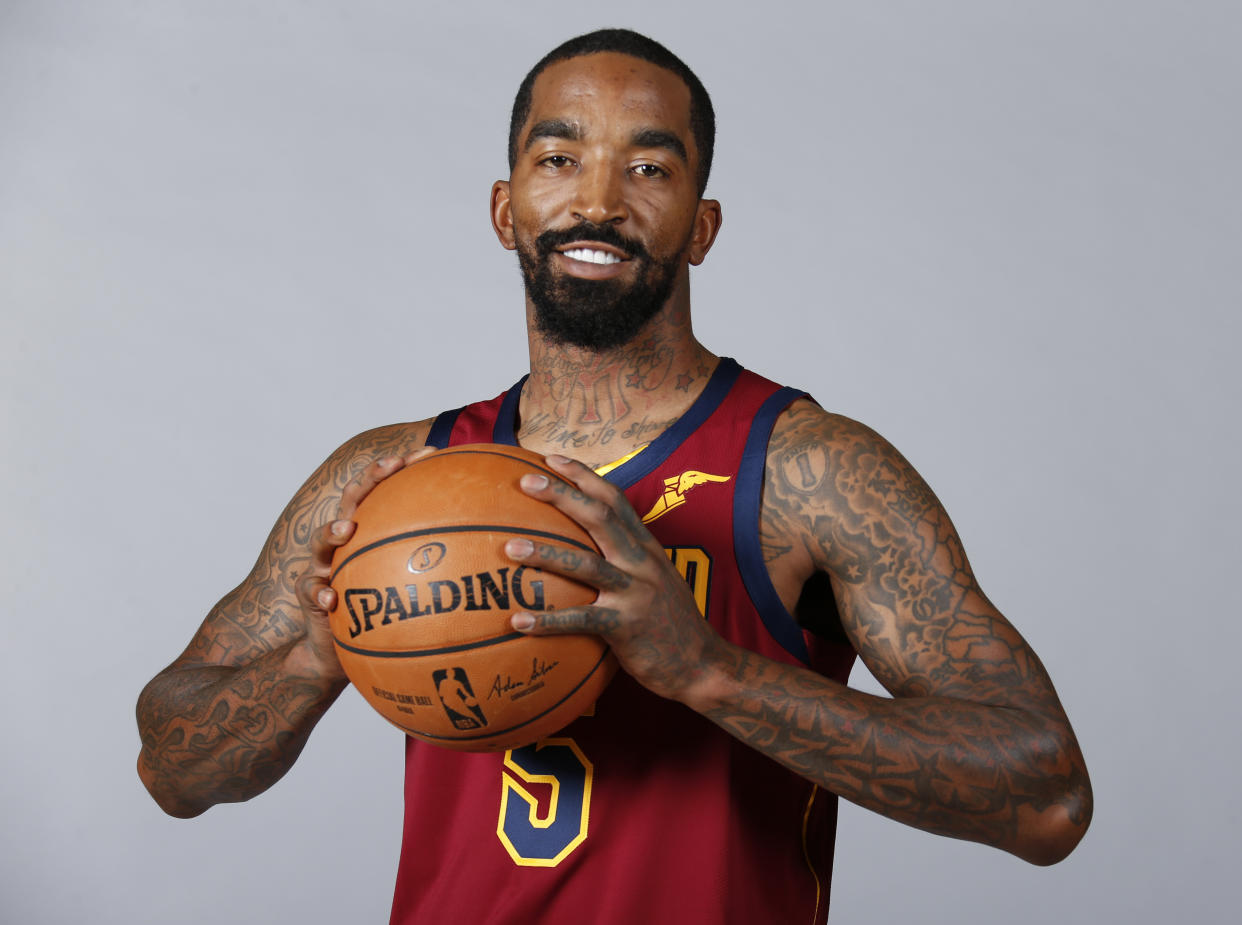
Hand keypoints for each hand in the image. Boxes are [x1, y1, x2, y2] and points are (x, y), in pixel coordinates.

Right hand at [294, 447, 436, 678]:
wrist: (339, 651)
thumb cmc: (386, 613)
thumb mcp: (418, 587)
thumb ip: (445, 564)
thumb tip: (496, 547)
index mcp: (372, 530)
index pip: (387, 489)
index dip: (405, 467)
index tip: (430, 451)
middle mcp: (346, 542)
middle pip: (353, 500)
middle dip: (371, 478)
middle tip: (392, 466)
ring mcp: (324, 565)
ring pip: (322, 541)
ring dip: (332, 531)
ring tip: (347, 529)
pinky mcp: (311, 595)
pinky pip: (310, 590)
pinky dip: (319, 592)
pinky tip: (332, 596)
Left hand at [505, 454, 725, 702]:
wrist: (702, 665)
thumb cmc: (670, 625)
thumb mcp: (656, 581)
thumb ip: (627, 560)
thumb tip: (587, 547)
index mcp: (646, 548)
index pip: (614, 499)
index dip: (584, 476)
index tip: (552, 458)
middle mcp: (642, 563)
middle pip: (599, 517)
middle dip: (562, 495)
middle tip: (525, 481)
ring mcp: (635, 593)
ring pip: (586, 564)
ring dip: (545, 554)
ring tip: (510, 547)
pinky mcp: (626, 627)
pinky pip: (580, 620)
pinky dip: (547, 621)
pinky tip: (517, 622)